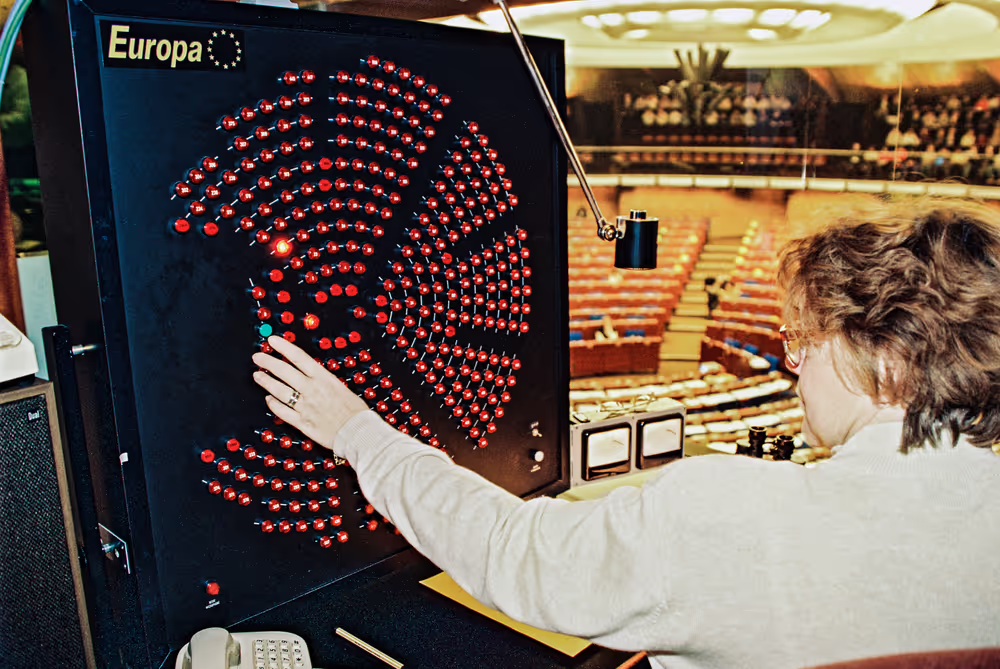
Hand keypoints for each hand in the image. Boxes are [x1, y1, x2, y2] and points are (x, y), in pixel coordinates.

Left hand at [252, 335, 368, 452]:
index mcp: (323, 378)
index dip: (283, 347)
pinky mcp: (302, 422)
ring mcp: (305, 406)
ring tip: (257, 375)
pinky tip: (268, 399)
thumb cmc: (355, 410)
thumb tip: (311, 375)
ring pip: (279, 391)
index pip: (299, 357)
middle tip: (258, 357)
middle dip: (268, 362)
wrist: (359, 432)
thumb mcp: (341, 387)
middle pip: (284, 372)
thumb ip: (323, 381)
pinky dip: (273, 404)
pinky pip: (282, 411)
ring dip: (266, 381)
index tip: (272, 340)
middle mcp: (311, 389)